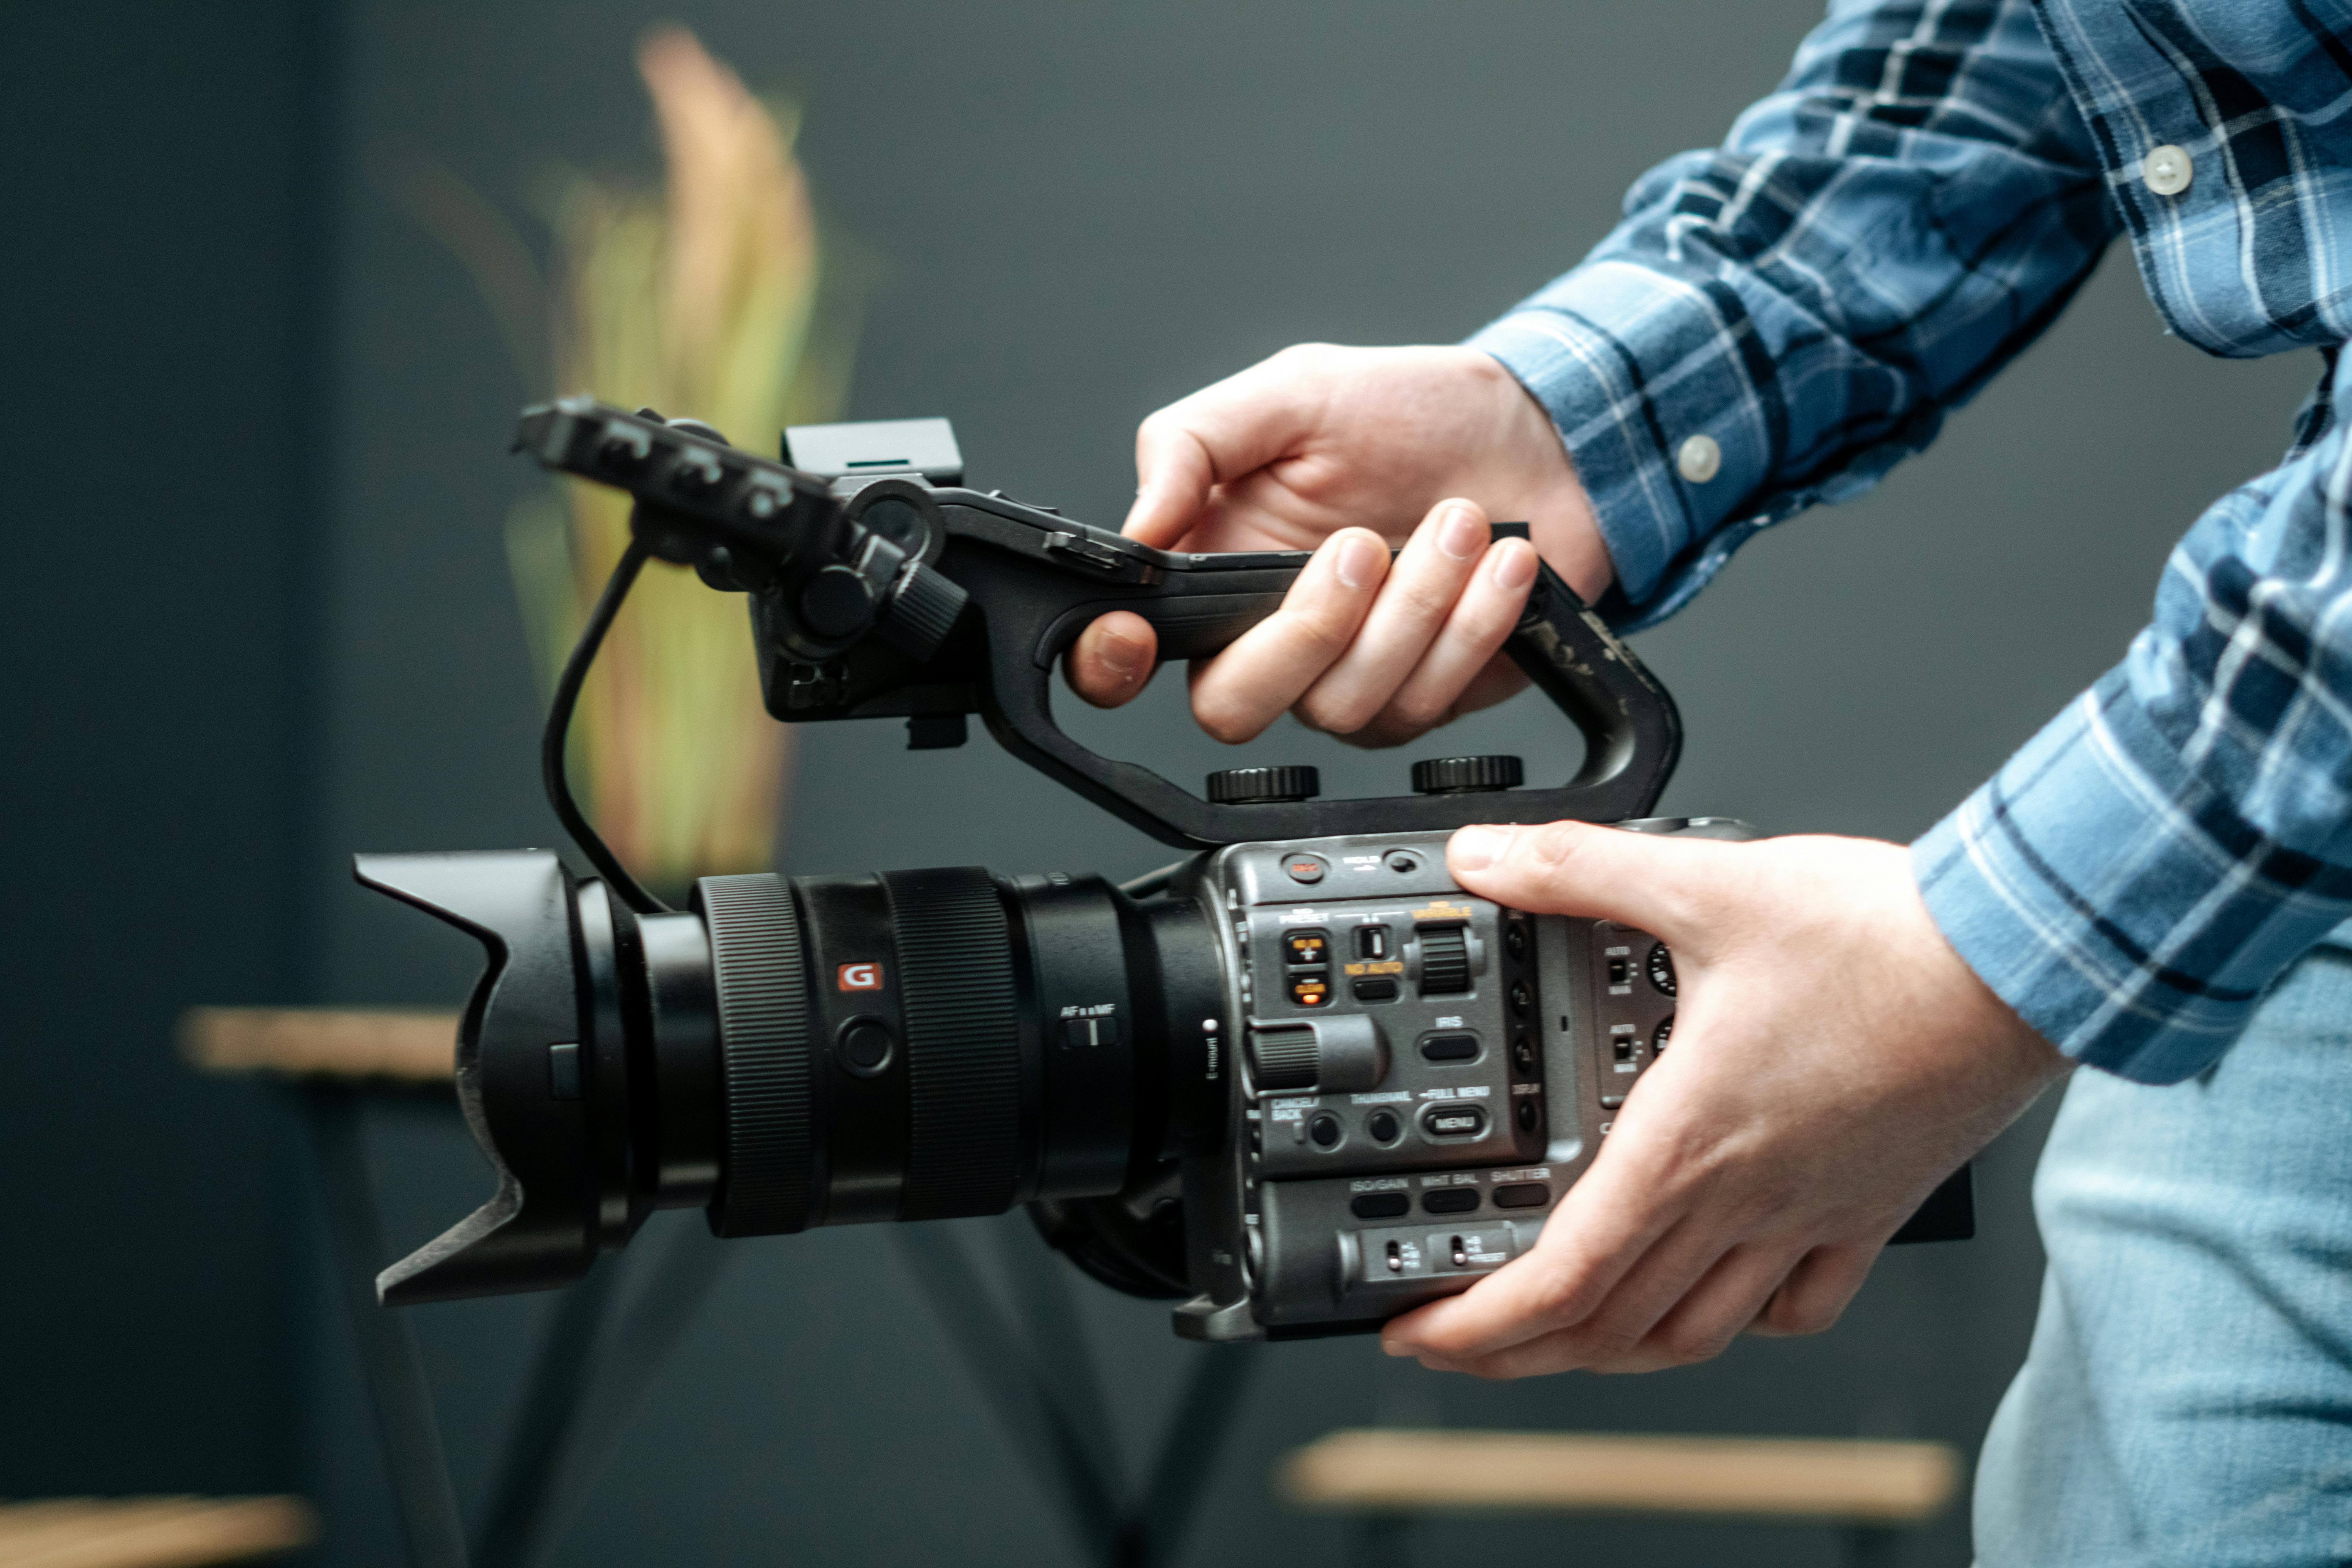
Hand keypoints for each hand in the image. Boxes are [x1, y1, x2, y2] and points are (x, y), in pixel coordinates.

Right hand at [1066, 344, 1610, 746]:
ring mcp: (1347, 679)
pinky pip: (1425, 700)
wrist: (1537, 436)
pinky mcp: (1424, 698)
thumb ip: (1192, 444)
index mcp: (1214, 571)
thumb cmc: (1413, 412)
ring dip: (1415, 606)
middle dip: (1306, 629)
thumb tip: (1137, 528)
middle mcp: (1271, 639)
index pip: (1126, 656)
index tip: (1139, 633)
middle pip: (1232, 706)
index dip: (1112, 665)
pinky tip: (1501, 558)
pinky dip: (1473, 622)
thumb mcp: (1294, 392)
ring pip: (1342, 704)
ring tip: (1461, 519)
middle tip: (1365, 543)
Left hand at [1381, 822, 2069, 1377]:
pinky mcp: (1870, 1210)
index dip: (1478, 1325)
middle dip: (1518, 1351)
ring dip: (1616, 1351)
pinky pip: (1800, 1304)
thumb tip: (1488, 856)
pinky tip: (1719, 1304)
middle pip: (1610, 1324)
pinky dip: (1744, 1322)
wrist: (2024, 960)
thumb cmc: (1886, 936)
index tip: (1422, 1333)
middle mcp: (1746, 1197)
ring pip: (1695, 1331)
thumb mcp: (1706, 881)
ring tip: (1563, 1342)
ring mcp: (1812, 1215)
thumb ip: (1582, 867)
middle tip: (1460, 1345)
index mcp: (1690, 1137)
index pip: (1561, 1276)